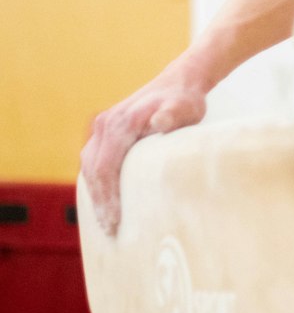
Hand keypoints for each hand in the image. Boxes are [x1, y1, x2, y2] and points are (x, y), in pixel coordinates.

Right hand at [80, 60, 207, 236]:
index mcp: (121, 123)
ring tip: (106, 221)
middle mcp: (106, 124)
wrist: (180, 82)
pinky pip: (94, 160)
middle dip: (99, 201)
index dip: (107, 196)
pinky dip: (96, 181)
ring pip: (89, 166)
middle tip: (109, 230)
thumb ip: (173, 115)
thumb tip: (160, 122)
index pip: (105, 167)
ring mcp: (103, 126)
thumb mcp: (185, 108)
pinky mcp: (106, 131)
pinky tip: (105, 200)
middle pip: (93, 170)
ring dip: (95, 193)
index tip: (114, 221)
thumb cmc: (185, 100)